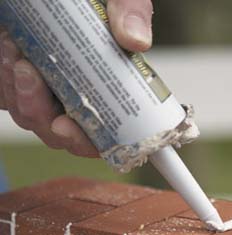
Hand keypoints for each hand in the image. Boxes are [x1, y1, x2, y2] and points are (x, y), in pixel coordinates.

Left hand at [0, 0, 152, 156]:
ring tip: (17, 54)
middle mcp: (79, 94)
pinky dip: (6, 82)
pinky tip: (8, 50)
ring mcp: (48, 91)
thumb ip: (130, 10)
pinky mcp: (18, 82)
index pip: (105, 135)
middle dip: (44, 118)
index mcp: (109, 87)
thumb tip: (136, 41)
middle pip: (64, 134)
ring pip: (33, 119)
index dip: (88, 142)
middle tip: (31, 77)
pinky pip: (9, 100)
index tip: (68, 127)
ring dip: (22, 96)